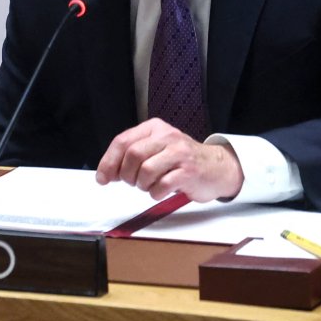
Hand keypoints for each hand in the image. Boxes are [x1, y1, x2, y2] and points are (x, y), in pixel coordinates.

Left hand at [95, 119, 243, 202]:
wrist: (218, 167)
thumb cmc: (180, 160)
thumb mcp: (156, 148)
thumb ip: (131, 156)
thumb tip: (105, 174)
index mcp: (154, 128)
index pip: (122, 141)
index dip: (108, 162)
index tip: (103, 178)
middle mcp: (167, 136)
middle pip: (133, 155)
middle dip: (126, 174)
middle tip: (132, 183)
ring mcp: (180, 153)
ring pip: (146, 170)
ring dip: (142, 185)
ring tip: (149, 186)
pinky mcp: (189, 171)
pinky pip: (162, 185)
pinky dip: (155, 193)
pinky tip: (161, 191)